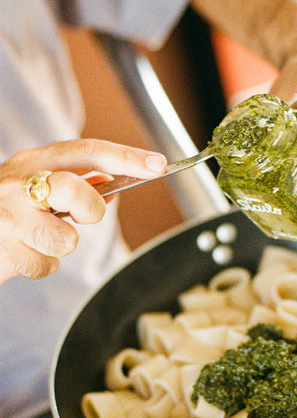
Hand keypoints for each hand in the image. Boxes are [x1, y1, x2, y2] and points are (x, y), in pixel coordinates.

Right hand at [0, 139, 166, 284]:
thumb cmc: (4, 214)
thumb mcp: (33, 188)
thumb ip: (70, 184)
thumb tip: (113, 185)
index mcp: (32, 163)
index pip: (86, 152)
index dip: (126, 157)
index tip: (159, 164)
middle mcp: (17, 183)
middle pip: (76, 189)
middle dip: (91, 210)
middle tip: (82, 216)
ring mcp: (8, 216)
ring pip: (65, 239)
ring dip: (59, 246)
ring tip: (37, 240)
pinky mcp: (3, 249)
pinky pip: (46, 266)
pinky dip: (40, 266)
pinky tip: (22, 254)